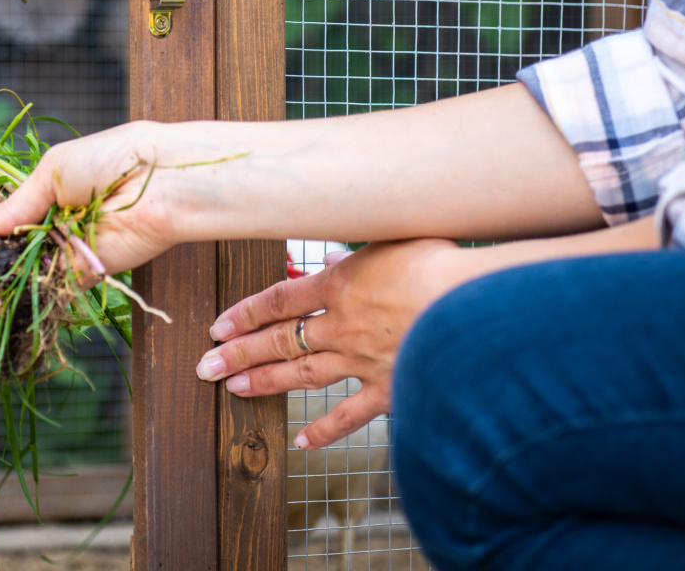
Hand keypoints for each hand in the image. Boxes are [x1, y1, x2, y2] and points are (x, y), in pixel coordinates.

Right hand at [0, 120, 208, 275]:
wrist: (159, 182)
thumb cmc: (110, 160)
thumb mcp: (51, 172)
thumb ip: (14, 206)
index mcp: (43, 195)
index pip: (0, 221)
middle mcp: (51, 226)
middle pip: (4, 252)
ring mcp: (64, 252)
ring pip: (19, 275)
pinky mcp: (81, 275)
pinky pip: (44, 288)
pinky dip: (19, 293)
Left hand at [197, 238, 467, 448]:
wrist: (479, 307)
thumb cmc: (445, 265)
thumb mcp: (397, 242)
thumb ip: (359, 253)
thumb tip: (330, 258)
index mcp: (341, 284)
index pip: (279, 300)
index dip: (244, 313)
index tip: (216, 326)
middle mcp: (342, 325)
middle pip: (278, 340)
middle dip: (238, 353)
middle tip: (205, 366)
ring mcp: (362, 360)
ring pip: (301, 374)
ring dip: (264, 383)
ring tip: (233, 389)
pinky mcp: (388, 390)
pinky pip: (348, 415)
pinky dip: (324, 431)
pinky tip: (300, 442)